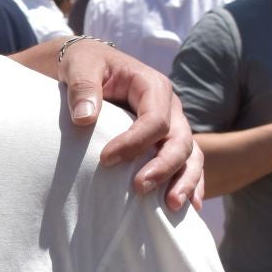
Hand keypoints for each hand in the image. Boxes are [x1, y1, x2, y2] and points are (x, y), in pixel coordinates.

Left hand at [57, 40, 202, 210]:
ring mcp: (173, 125)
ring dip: (185, 181)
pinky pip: (188, 163)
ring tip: (172, 205)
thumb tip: (84, 117)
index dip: (134, 142)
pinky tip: (190, 206)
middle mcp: (170, 107)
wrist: (90, 67)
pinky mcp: (167, 141)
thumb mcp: (79, 66)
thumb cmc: (85, 65)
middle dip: (163, 167)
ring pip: (190, 155)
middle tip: (139, 188)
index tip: (105, 160)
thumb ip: (83, 87)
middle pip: (179, 140)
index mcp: (152, 86)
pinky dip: (191, 183)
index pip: (154, 119)